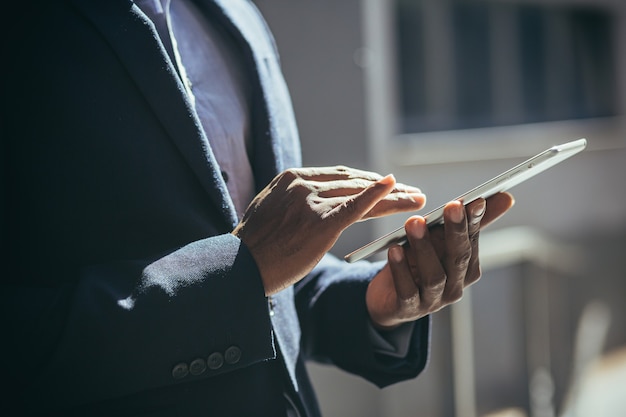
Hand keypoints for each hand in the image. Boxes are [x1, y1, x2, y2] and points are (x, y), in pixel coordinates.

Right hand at [233, 166, 425, 294]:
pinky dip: (378, 197)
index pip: (340, 177)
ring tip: (417, 199)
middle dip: (386, 188)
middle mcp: (303, 184)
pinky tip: (397, 189)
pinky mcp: (319, 222)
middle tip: (411, 192)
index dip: (368, 183)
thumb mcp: (271, 211)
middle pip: (355, 182)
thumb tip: (310, 202)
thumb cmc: (254, 246)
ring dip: (393, 197)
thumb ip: (293, 200)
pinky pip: (355, 207)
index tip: (387, 187)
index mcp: (292, 178)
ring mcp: (311, 201)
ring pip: (361, 194)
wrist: (240, 267)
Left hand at [366, 192, 514, 328]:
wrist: (390, 299)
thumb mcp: (440, 241)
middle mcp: (455, 287)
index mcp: (466, 270)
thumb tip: (506, 197)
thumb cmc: (419, 264)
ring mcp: (433, 301)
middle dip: (456, 231)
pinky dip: (401, 270)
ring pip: (433, 276)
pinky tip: (394, 250)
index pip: (472, 242)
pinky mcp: (408, 309)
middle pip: (458, 258)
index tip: (476, 200)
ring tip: (413, 222)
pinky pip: (407, 290)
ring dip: (424, 247)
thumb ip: (468, 222)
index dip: (474, 222)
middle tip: (451, 205)